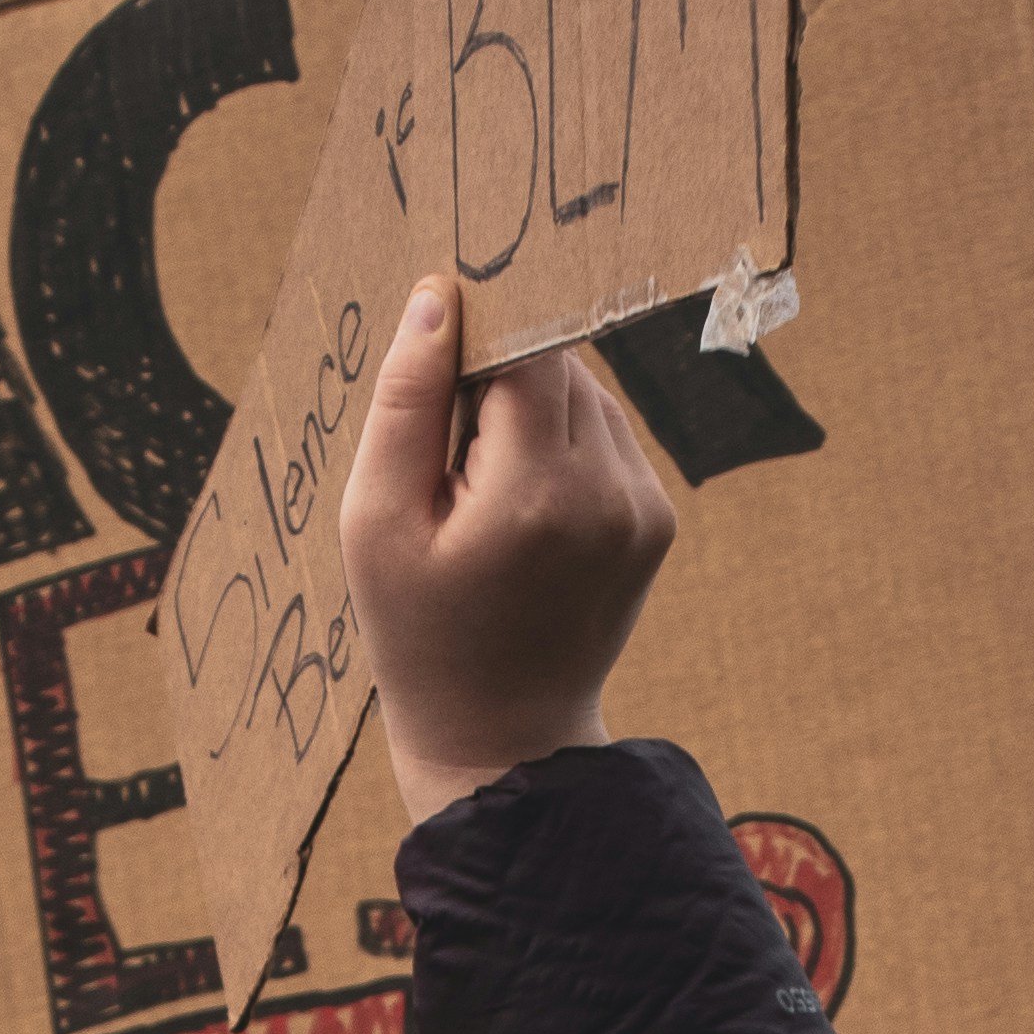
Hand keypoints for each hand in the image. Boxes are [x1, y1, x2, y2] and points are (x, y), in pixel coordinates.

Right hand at [342, 281, 679, 819]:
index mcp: (538, 492)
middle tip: (449, 454)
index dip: (475, 335)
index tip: (436, 365)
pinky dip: (562, 448)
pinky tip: (522, 508)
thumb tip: (439, 297)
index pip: (526, 345)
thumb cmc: (418, 632)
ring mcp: (645, 509)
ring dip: (531, 412)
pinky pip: (608, 437)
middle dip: (499, 381)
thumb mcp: (375, 521)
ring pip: (588, 393)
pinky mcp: (657, 522)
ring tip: (483, 490)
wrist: (501, 736)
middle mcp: (610, 492)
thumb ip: (405, 403)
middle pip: (560, 362)